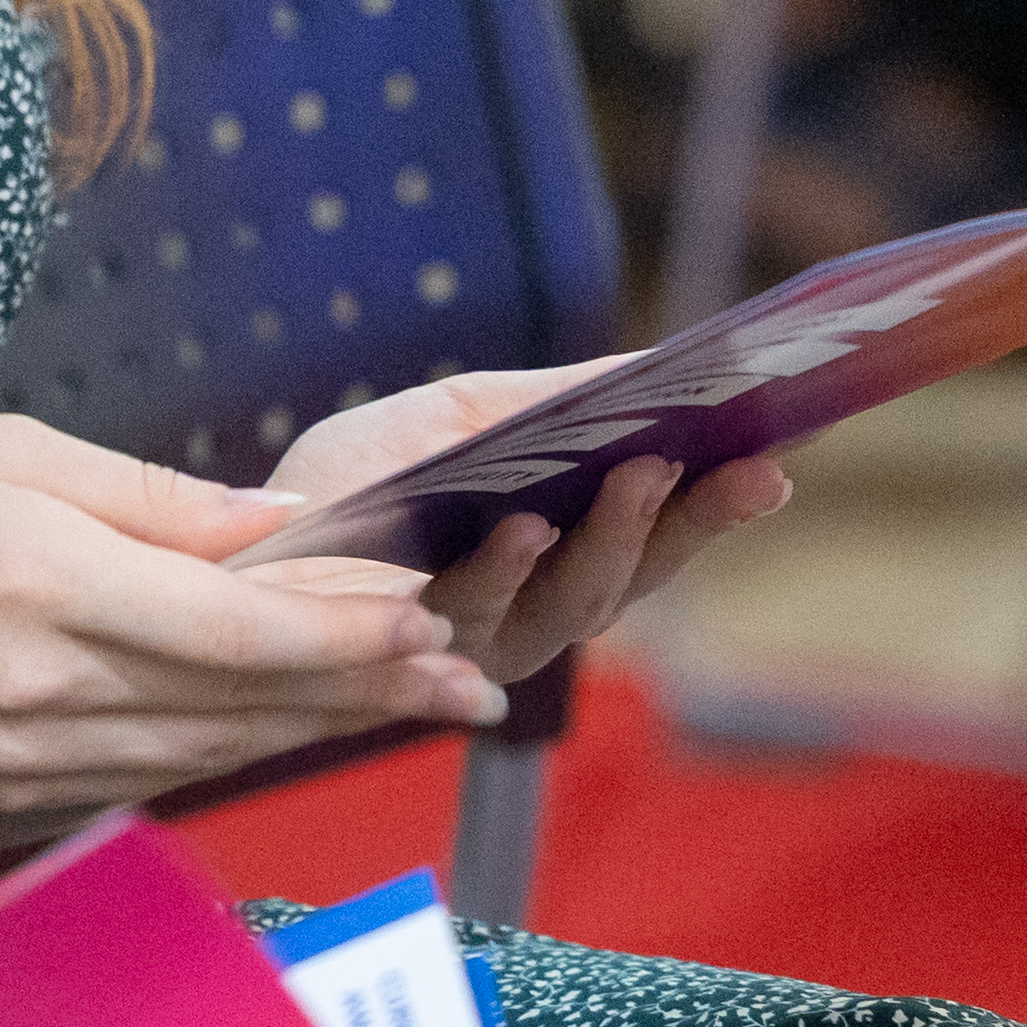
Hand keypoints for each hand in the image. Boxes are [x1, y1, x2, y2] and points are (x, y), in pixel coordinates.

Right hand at [0, 414, 495, 820]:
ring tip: (414, 697)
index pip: (231, 623)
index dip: (342, 624)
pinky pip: (157, 772)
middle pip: (243, 698)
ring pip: (214, 748)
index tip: (425, 610)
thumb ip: (147, 497)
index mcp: (38, 579)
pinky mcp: (16, 796)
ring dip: (320, 723)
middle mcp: (43, 686)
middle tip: (465, 669)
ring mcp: (28, 756)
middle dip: (366, 682)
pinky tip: (294, 719)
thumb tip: (272, 524)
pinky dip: (237, 745)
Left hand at [267, 371, 785, 686]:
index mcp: (562, 555)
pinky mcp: (421, 660)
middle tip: (751, 463)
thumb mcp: (450, 420)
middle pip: (643, 569)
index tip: (790, 442)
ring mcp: (486, 642)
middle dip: (702, 518)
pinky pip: (475, 611)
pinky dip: (506, 567)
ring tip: (646, 469)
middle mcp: (540, 611)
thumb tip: (645, 366)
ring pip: (577, 599)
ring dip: (616, 534)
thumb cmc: (350, 488)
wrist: (236, 557)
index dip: (728, 494)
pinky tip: (526, 524)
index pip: (664, 527)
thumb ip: (544, 403)